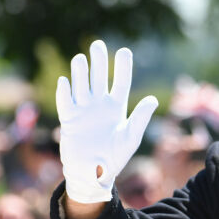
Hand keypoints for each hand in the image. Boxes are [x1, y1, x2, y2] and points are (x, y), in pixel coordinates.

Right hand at [57, 40, 157, 202]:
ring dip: (80, 73)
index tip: (124, 51)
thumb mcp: (131, 137)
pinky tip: (65, 81)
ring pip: (81, 86)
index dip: (122, 67)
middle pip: (98, 78)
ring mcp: (83, 111)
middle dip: (98, 62)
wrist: (95, 174)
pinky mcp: (69, 120)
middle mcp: (99, 105)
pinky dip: (65, 92)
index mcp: (116, 107)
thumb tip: (153, 99)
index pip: (120, 83)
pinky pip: (65, 103)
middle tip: (97, 44)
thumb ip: (140, 118)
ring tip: (81, 59)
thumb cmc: (115, 156)